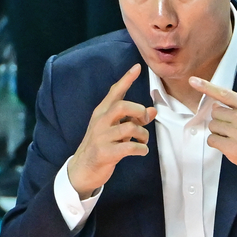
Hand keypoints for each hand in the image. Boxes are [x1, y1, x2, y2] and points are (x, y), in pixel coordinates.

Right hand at [67, 64, 156, 198]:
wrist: (82, 169)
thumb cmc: (103, 145)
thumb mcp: (116, 129)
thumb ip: (133, 119)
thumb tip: (153, 110)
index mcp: (102, 112)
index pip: (115, 92)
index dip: (127, 79)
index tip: (137, 67)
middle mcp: (100, 122)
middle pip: (123, 106)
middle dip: (139, 111)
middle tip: (144, 120)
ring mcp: (101, 137)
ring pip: (129, 128)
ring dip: (143, 135)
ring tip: (143, 141)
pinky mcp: (105, 153)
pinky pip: (129, 148)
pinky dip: (141, 149)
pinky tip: (142, 151)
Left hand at [188, 76, 236, 185]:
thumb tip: (217, 105)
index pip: (225, 93)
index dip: (206, 86)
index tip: (194, 81)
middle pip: (215, 113)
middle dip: (220, 121)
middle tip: (232, 129)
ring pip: (212, 127)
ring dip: (218, 133)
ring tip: (233, 138)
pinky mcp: (234, 149)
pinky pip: (213, 140)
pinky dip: (217, 144)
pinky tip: (229, 146)